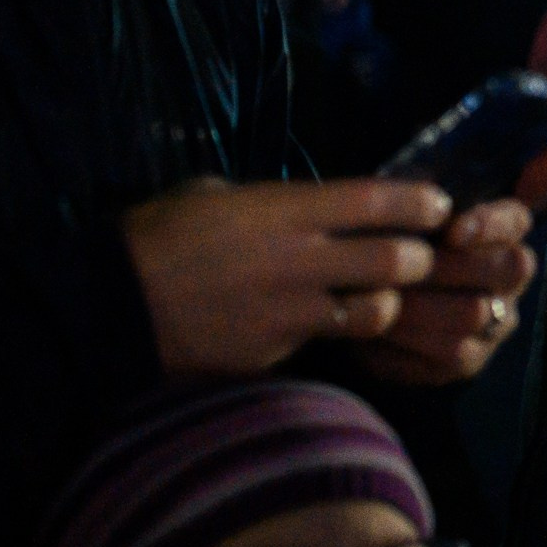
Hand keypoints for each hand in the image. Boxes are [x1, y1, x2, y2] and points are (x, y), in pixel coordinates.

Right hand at [124, 179, 445, 376]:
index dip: (419, 202)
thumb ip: (269, 199)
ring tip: (378, 298)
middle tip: (417, 258)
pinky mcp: (276, 351)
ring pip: (375, 312)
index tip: (437, 205)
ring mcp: (289, 311)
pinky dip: (336, 335)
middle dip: (419, 260)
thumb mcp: (214, 195)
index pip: (376, 199)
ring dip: (387, 305)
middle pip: (395, 260)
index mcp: (283, 211)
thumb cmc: (158, 237)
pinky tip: (324, 327)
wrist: (109, 305)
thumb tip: (302, 201)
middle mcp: (297, 260)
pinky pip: (326, 342)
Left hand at [358, 200, 537, 385]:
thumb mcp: (396, 215)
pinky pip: (451, 356)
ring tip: (378, 299)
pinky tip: (375, 330)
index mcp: (501, 231)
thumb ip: (411, 202)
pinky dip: (408, 343)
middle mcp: (510, 277)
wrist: (361, 300)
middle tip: (398, 269)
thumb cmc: (384, 245)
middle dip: (450, 269)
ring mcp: (496, 321)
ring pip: (477, 314)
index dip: (490, 225)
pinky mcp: (470, 360)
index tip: (452, 231)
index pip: (515, 220)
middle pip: (507, 269)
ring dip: (421, 307)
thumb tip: (414, 201)